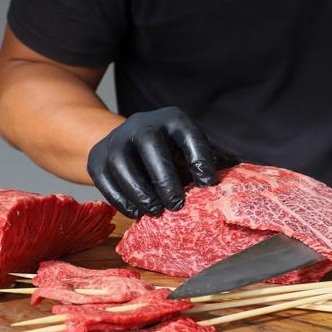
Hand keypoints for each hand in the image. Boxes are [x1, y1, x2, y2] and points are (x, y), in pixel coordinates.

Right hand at [87, 107, 216, 218]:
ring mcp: (116, 138)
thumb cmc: (171, 155)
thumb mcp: (190, 152)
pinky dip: (120, 198)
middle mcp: (143, 123)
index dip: (199, 159)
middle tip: (176, 205)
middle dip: (164, 178)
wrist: (127, 145)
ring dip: (139, 191)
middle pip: (150, 144)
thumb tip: (234, 184)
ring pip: (122, 161)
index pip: (188, 134)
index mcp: (173, 120)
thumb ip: (209, 164)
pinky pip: (104, 178)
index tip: (208, 185)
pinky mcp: (96, 157)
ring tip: (155, 211)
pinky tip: (136, 211)